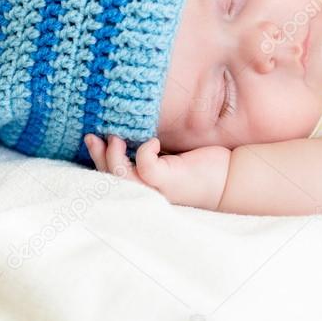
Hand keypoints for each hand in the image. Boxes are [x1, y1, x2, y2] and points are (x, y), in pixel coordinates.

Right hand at [84, 134, 230, 210]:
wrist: (229, 178)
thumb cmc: (199, 166)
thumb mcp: (167, 155)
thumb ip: (147, 149)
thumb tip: (129, 126)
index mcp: (143, 188)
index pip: (111, 179)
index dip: (97, 161)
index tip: (92, 139)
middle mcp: (146, 194)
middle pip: (109, 180)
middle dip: (97, 158)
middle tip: (92, 137)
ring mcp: (156, 190)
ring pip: (121, 177)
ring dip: (112, 156)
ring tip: (115, 137)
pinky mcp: (169, 182)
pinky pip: (146, 167)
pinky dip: (144, 151)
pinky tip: (153, 141)